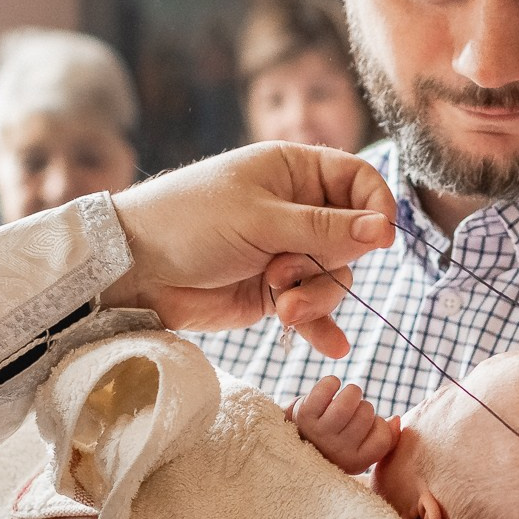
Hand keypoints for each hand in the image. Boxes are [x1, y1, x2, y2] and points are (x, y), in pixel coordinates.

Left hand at [105, 143, 395, 356]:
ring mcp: (285, 252)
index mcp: (294, 172)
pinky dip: (320, 326)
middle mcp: (296, 210)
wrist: (132, 270)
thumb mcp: (260, 220)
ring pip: (332, 278)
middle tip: (288, 279)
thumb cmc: (188, 222)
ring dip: (315, 299)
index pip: (360, 182)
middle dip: (329, 266)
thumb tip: (385, 230)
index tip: (380, 238)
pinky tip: (332, 346)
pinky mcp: (271, 291)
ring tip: (284, 313)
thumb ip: (324, 229)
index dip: (376, 208)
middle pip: (351, 239)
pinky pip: (311, 309)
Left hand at [291, 377, 397, 473]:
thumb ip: (384, 437)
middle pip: (367, 412)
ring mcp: (320, 433)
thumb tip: (395, 419)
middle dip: (361, 408)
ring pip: (352, 397)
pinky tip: (327, 392)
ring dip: (350, 393)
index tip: (364, 429)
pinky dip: (331, 382)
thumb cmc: (334, 442)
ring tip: (341, 401)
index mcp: (356, 463)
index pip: (384, 435)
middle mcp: (338, 451)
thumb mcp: (360, 448)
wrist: (293, 441)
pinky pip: (329, 385)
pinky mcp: (305, 415)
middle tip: (347, 415)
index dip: (378, 424)